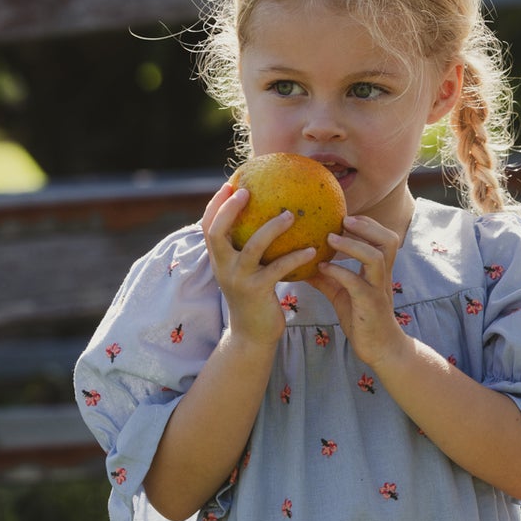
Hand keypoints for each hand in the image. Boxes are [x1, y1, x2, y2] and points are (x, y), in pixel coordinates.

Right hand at [201, 180, 315, 349]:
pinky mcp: (258, 292)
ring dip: (272, 228)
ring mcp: (239, 280)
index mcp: (219, 261)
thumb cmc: (255, 300)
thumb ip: (248, 251)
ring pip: (253, 247)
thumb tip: (267, 221)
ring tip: (291, 215)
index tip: (229, 184)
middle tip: (247, 191)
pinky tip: (313, 250)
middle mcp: (223, 268)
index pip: (208, 227)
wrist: (252, 336)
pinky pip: (279, 268)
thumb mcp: (245, 274)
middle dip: (229, 209)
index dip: (215, 205)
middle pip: (217, 232)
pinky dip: (296, 257)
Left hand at [313, 215, 406, 370]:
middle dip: (368, 226)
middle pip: (389, 240)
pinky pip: (357, 283)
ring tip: (331, 237)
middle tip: (344, 219)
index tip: (346, 216)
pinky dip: (340, 272)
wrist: (380, 349)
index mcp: (378, 271)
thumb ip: (327, 278)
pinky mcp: (370, 304)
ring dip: (353, 245)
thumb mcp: (341, 295)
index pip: (382, 238)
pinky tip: (323, 268)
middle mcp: (382, 276)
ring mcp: (378, 290)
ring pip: (376, 258)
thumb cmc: (362, 320)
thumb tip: (304, 264)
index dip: (367, 224)